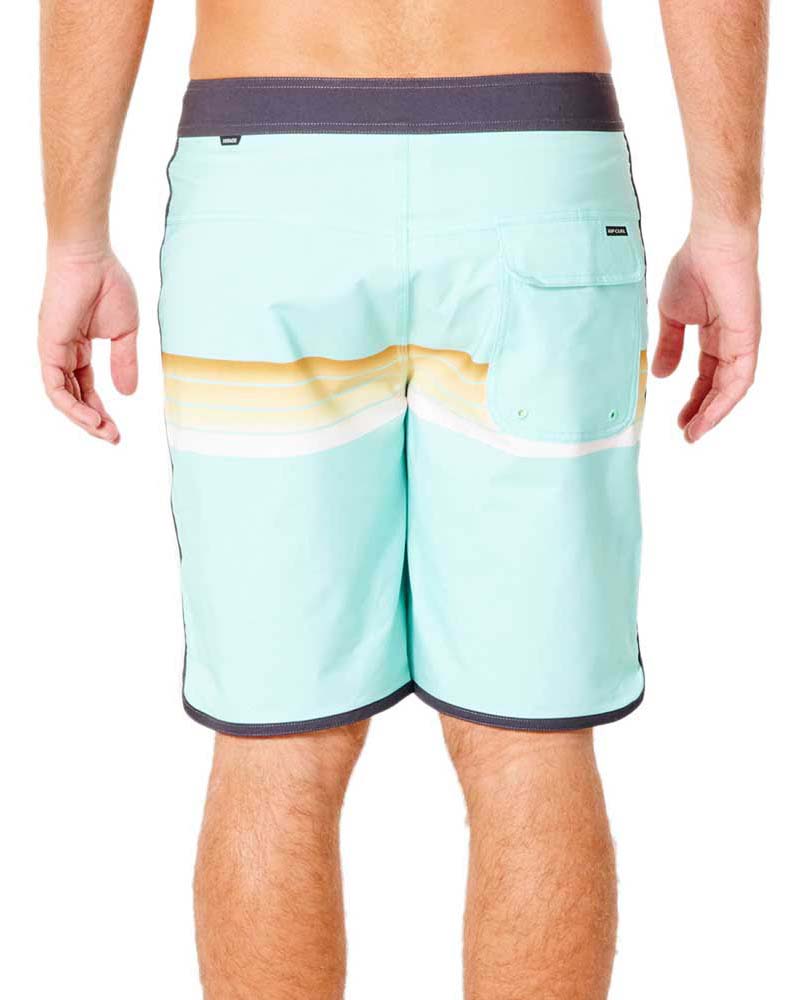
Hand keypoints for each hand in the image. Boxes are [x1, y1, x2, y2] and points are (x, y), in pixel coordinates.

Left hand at [38, 242, 138, 443]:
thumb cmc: (108, 284)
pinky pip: (55, 386)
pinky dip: (71, 405)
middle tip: (113, 438)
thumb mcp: (124, 333)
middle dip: (93, 421)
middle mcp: (61, 352)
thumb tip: (128, 393)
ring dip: (82, 419)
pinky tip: (90, 417)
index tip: (118, 429)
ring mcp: (53, 350)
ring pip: (62, 397)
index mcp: (78, 347)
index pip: (86, 387)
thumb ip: (124, 362)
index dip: (101, 410)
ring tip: (104, 432)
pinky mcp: (49, 347)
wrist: (91, 257)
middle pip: (74, 397)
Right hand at [653, 227, 760, 442]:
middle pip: (719, 387)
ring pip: (731, 388)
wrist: (711, 243)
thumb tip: (658, 374)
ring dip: (714, 413)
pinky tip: (710, 414)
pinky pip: (740, 377)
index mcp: (714, 335)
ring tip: (695, 431)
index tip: (679, 420)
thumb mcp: (671, 316)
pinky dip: (725, 399)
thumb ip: (668, 346)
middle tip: (687, 434)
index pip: (706, 376)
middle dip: (702, 412)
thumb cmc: (693, 267)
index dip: (694, 400)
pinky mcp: (748, 338)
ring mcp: (742, 341)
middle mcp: (731, 342)